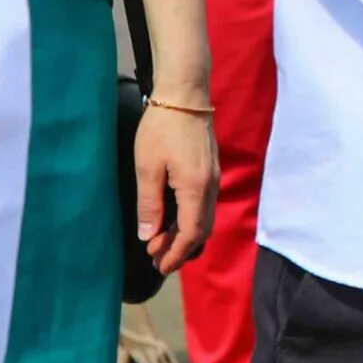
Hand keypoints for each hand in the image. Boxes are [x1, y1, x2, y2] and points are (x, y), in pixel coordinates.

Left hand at [135, 100, 218, 275]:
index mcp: (196, 188)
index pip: (191, 233)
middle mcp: (211, 186)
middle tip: (156, 260)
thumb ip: (149, 205)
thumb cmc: (162, 130)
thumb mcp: (147, 168)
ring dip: (185, 234)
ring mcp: (214, 177)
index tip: (158, 266)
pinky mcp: (211, 169)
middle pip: (202, 229)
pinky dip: (190, 219)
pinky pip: (204, 205)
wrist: (185, 96)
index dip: (176, 254)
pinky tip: (172, 219)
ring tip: (160, 242)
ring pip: (205, 218)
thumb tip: (149, 236)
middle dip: (181, 249)